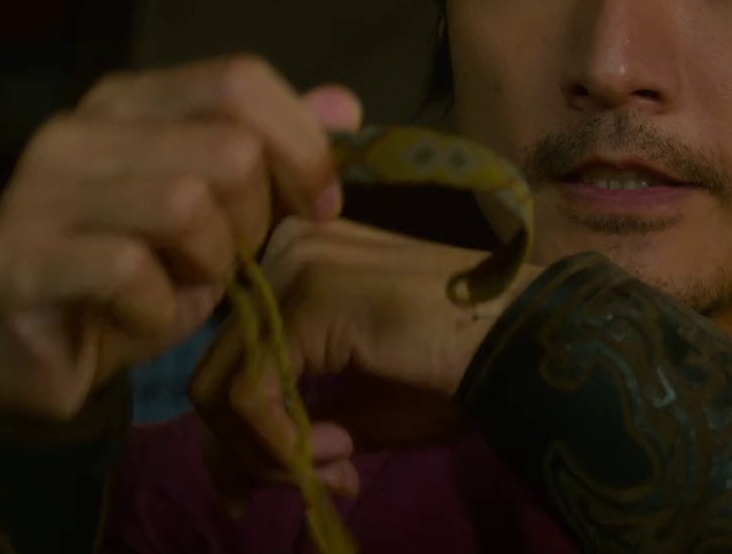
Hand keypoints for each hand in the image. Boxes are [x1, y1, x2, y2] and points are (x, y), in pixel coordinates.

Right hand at [0, 54, 362, 419]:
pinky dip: (158, 310)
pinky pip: (129, 270)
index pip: (240, 80)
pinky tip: (143, 319)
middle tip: (232, 263)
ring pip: (185, 204)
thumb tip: (346, 104)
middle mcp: (75, 128)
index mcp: (127, 101)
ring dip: (209, 265)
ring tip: (186, 287)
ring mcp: (35, 189)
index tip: (320, 207)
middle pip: (228, 147)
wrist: (29, 366)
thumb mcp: (221, 218)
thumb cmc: (133, 283)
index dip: (301, 144)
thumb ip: (275, 156)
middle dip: (255, 219)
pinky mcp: (16, 258)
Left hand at [189, 217, 541, 504]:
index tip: (297, 477)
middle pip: (210, 378)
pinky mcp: (306, 299)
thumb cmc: (452, 370)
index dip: (243, 435)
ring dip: (271, 455)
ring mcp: (291, 268)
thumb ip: (290, 428)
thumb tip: (228, 480)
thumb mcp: (351, 410)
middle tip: (324, 481)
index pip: (224, 356)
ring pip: (219, 392)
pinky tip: (344, 448)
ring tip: (340, 465)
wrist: (521, 342)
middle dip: (254, 454)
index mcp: (291, 264)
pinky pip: (250, 396)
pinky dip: (284, 443)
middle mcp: (281, 249)